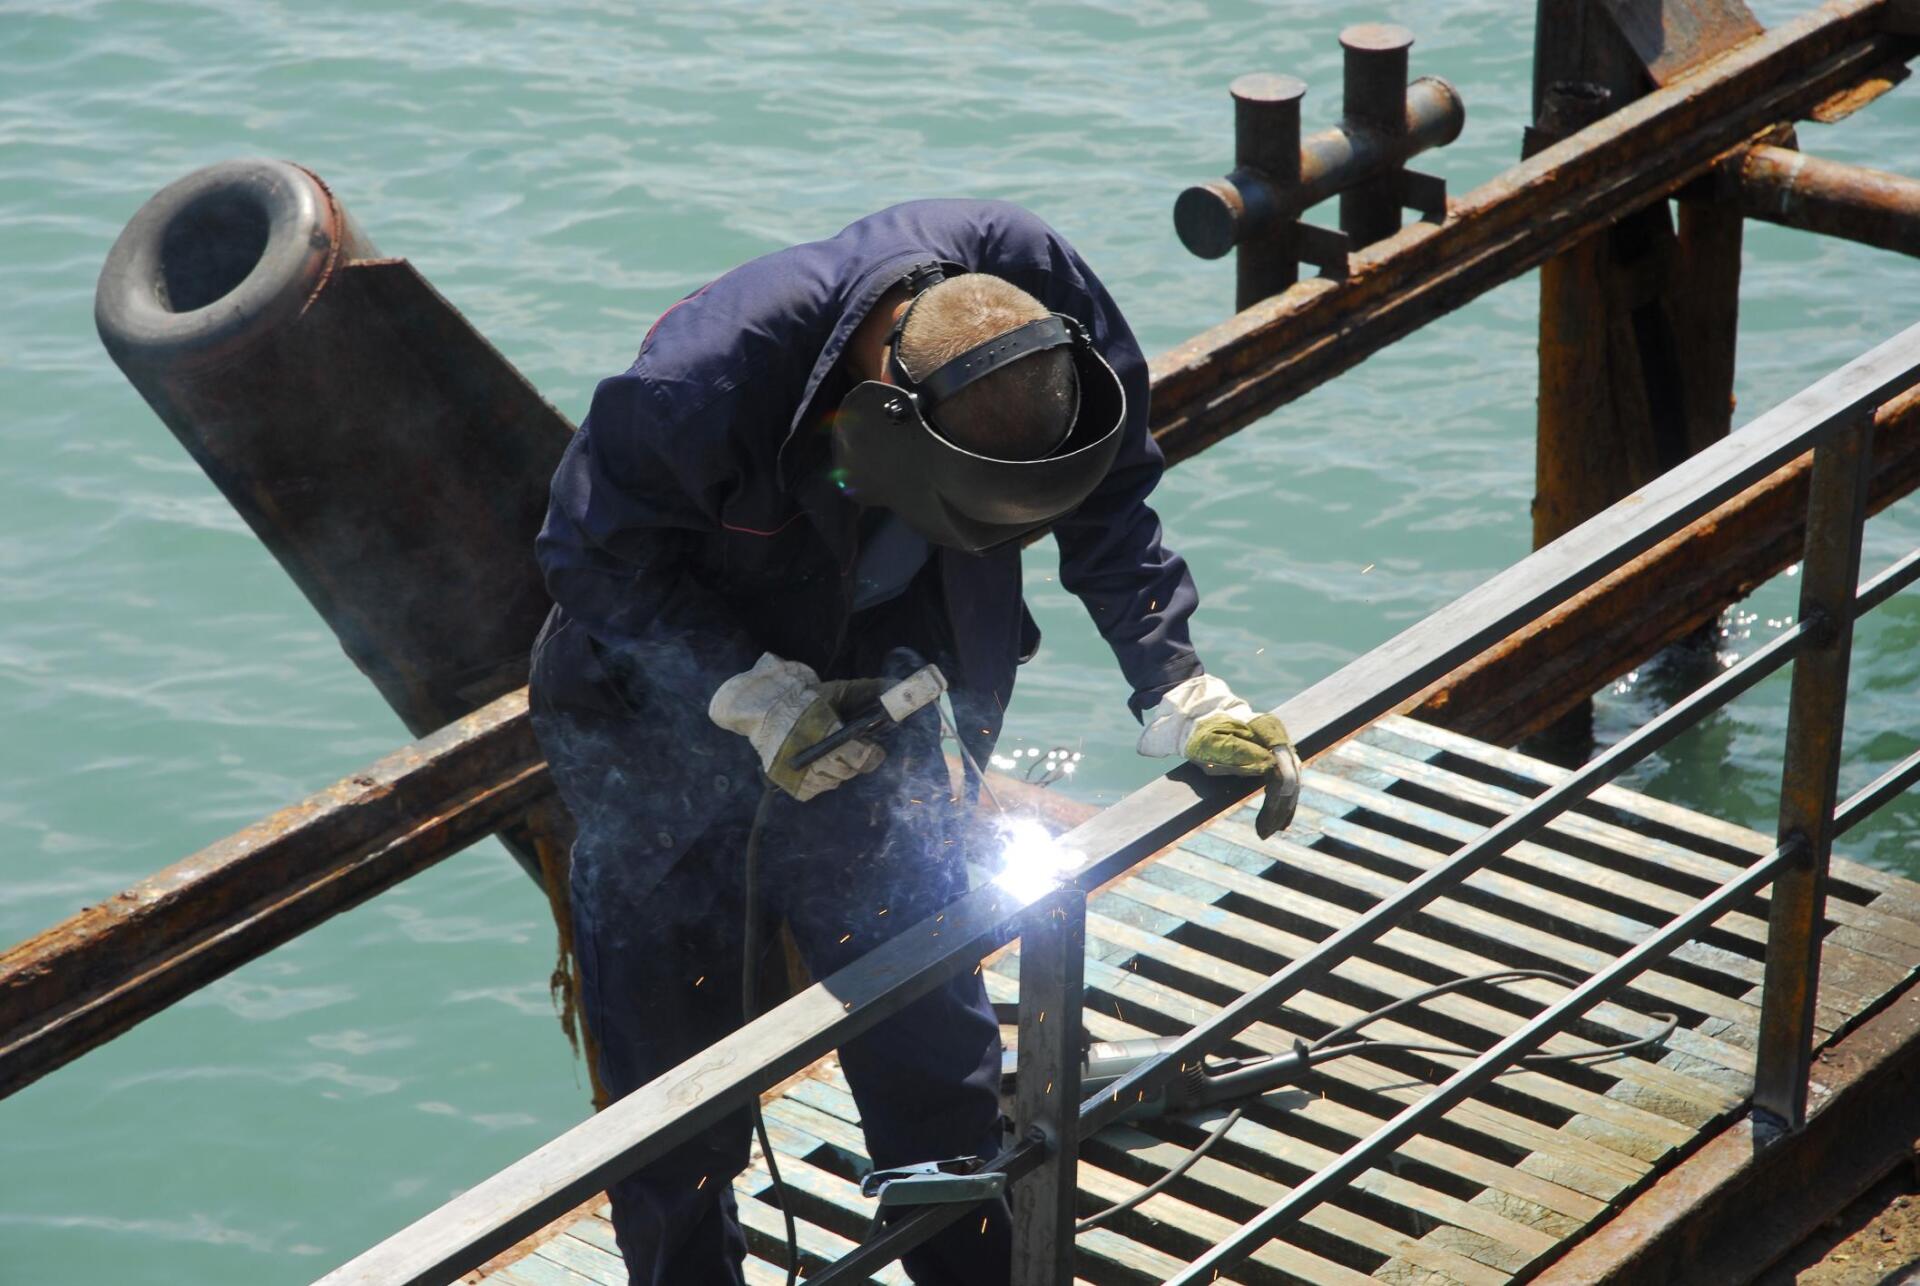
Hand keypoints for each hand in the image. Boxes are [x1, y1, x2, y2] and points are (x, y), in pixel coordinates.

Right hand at [710, 653, 889, 801]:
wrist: (761, 707)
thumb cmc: (802, 698)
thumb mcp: (834, 691)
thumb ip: (865, 691)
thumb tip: (894, 686)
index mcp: (825, 731)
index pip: (860, 757)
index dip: (872, 755)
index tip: (875, 748)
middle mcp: (812, 756)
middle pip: (849, 771)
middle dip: (855, 760)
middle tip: (851, 748)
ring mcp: (798, 773)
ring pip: (833, 782)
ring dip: (838, 771)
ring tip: (831, 754)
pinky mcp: (787, 783)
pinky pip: (813, 791)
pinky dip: (819, 781)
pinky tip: (817, 766)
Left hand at [1138, 674, 1300, 837]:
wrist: (1202, 720)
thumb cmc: (1205, 734)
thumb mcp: (1214, 745)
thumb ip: (1240, 754)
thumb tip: (1270, 766)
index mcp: (1268, 730)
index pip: (1284, 771)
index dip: (1278, 799)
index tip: (1267, 821)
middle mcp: (1280, 738)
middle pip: (1291, 780)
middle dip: (1279, 810)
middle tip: (1264, 834)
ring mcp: (1280, 747)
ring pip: (1291, 784)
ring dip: (1281, 810)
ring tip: (1268, 831)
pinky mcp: (1277, 757)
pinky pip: (1286, 782)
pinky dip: (1282, 803)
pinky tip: (1279, 822)